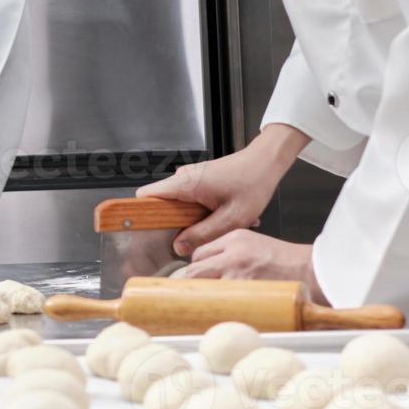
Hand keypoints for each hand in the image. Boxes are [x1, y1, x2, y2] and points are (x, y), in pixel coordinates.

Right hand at [136, 123, 308, 255]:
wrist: (266, 162)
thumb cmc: (253, 183)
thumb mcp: (231, 218)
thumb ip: (203, 234)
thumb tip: (179, 247)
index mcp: (185, 184)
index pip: (146, 196)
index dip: (142, 215)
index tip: (147, 233)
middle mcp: (183, 178)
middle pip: (161, 205)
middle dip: (173, 225)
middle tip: (192, 238)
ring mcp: (190, 178)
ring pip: (178, 205)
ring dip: (193, 220)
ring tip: (217, 224)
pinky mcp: (199, 181)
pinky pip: (190, 201)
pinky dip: (203, 212)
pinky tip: (224, 216)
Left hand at [178, 230, 328, 302]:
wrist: (311, 270)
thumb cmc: (287, 260)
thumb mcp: (256, 243)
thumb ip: (232, 251)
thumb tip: (212, 268)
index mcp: (235, 238)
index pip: (199, 252)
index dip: (197, 267)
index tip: (199, 277)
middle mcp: (232, 253)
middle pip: (194, 269)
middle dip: (193, 283)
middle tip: (196, 294)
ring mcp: (237, 273)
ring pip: (202, 286)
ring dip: (202, 296)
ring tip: (207, 304)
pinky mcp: (245, 292)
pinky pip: (219, 302)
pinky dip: (216, 308)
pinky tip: (219, 312)